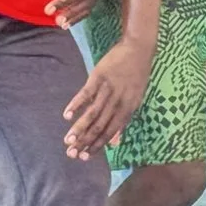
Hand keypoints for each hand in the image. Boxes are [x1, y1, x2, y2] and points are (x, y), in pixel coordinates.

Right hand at [63, 38, 151, 159]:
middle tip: (71, 153)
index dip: (97, 145)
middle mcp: (118, 101)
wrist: (138, 48)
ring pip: (92, 113)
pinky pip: (86, 93)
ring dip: (79, 127)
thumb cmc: (137, 76)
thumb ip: (123, 121)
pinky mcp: (99, 76)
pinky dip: (76, 104)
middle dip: (85, 141)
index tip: (85, 157)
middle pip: (100, 125)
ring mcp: (108, 89)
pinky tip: (67, 115)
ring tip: (68, 140)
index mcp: (128, 109)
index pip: (110, 131)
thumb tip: (115, 143)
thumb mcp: (135, 99)